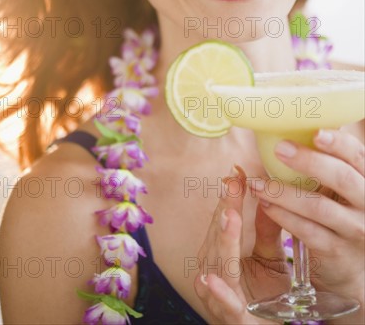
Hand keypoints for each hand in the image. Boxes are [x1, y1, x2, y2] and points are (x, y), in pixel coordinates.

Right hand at [194, 166, 289, 323]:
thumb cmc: (264, 295)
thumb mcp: (270, 258)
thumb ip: (268, 231)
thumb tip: (269, 193)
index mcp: (220, 251)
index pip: (224, 218)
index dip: (230, 196)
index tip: (238, 172)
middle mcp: (214, 269)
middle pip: (218, 236)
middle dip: (226, 210)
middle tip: (234, 185)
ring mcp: (219, 294)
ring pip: (218, 264)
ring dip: (223, 242)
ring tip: (230, 217)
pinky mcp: (232, 317)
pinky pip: (224, 304)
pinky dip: (218, 293)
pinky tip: (212, 279)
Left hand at [250, 129, 363, 311]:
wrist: (353, 264)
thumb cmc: (342, 212)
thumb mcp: (343, 187)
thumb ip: (328, 163)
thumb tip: (293, 127)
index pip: (357, 156)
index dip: (338, 143)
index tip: (315, 132)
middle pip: (342, 178)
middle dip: (310, 161)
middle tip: (280, 149)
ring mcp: (354, 229)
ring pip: (318, 207)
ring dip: (283, 192)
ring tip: (257, 183)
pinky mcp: (336, 251)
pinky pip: (307, 231)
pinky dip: (283, 216)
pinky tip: (265, 205)